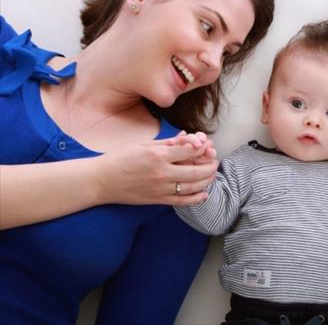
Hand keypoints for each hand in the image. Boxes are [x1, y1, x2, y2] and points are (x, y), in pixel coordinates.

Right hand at [96, 135, 218, 206]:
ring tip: (211, 174)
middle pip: (197, 170)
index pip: (190, 151)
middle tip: (214, 161)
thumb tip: (186, 137)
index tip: (206, 145)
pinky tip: (204, 193)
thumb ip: (167, 143)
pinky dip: (196, 198)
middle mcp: (161, 173)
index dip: (202, 147)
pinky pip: (182, 201)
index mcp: (157, 155)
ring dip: (207, 180)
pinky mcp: (157, 200)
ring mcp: (160, 188)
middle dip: (210, 165)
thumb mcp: (143, 144)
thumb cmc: (119, 158)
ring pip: (193, 187)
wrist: (100, 181)